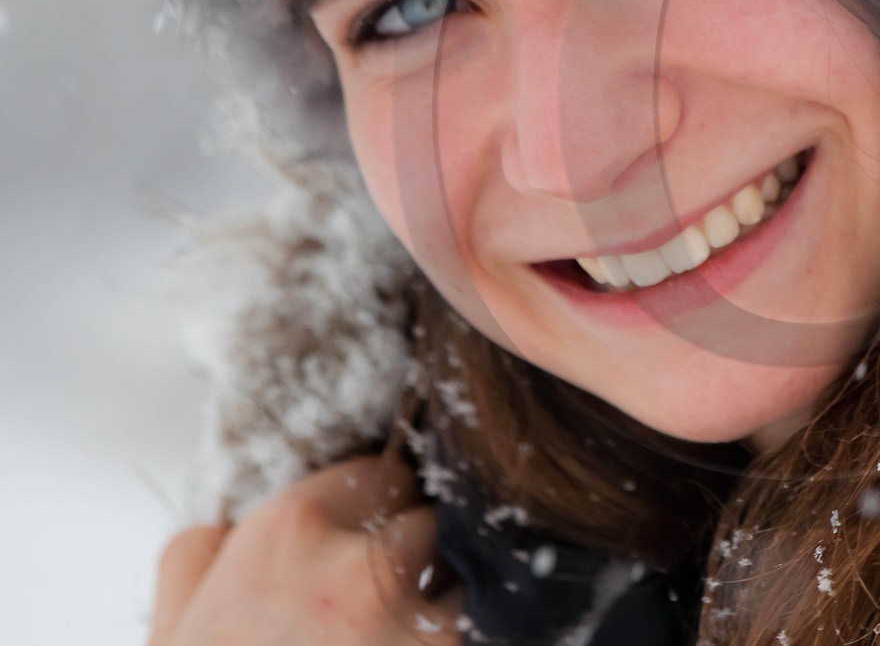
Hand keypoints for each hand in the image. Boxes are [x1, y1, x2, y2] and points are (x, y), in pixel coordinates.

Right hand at [148, 454, 464, 644]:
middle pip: (431, 519)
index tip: (370, 535)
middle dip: (418, 554)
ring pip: (468, 573)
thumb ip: (196, 559)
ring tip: (402, 638)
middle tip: (385, 601)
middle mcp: (359, 566)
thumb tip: (224, 524)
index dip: (377, 507)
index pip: (378, 471)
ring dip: (450, 598)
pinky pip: (489, 624)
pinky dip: (470, 635)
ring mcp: (415, 622)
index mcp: (286, 533)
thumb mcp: (170, 631)